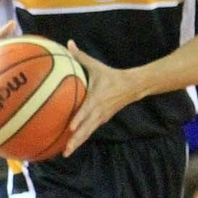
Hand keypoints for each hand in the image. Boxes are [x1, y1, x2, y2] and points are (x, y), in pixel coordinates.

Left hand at [63, 40, 143, 156]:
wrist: (132, 86)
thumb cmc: (112, 76)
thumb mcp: (96, 66)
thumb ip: (80, 56)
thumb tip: (68, 43)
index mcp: (96, 100)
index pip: (86, 112)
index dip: (79, 120)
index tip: (70, 129)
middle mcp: (98, 112)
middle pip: (86, 129)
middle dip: (76, 141)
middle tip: (65, 152)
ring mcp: (101, 118)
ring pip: (88, 133)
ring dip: (78, 143)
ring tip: (66, 153)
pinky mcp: (103, 120)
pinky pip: (91, 130)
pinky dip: (83, 137)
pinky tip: (74, 143)